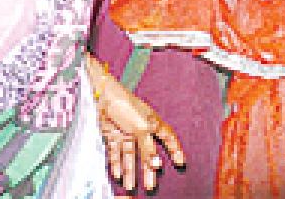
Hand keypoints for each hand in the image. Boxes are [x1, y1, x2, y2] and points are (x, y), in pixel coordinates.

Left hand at [94, 73, 184, 192]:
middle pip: (147, 153)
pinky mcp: (113, 135)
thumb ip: (148, 147)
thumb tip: (156, 164)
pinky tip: (118, 175)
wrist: (103, 97)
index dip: (175, 149)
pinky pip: (116, 153)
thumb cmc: (126, 106)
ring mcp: (127, 133)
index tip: (181, 163)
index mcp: (153, 123)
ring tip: (131, 186)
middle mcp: (141, 130)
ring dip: (130, 171)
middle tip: (151, 186)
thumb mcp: (141, 128)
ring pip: (130, 156)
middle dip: (149, 170)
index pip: (168, 137)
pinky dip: (117, 164)